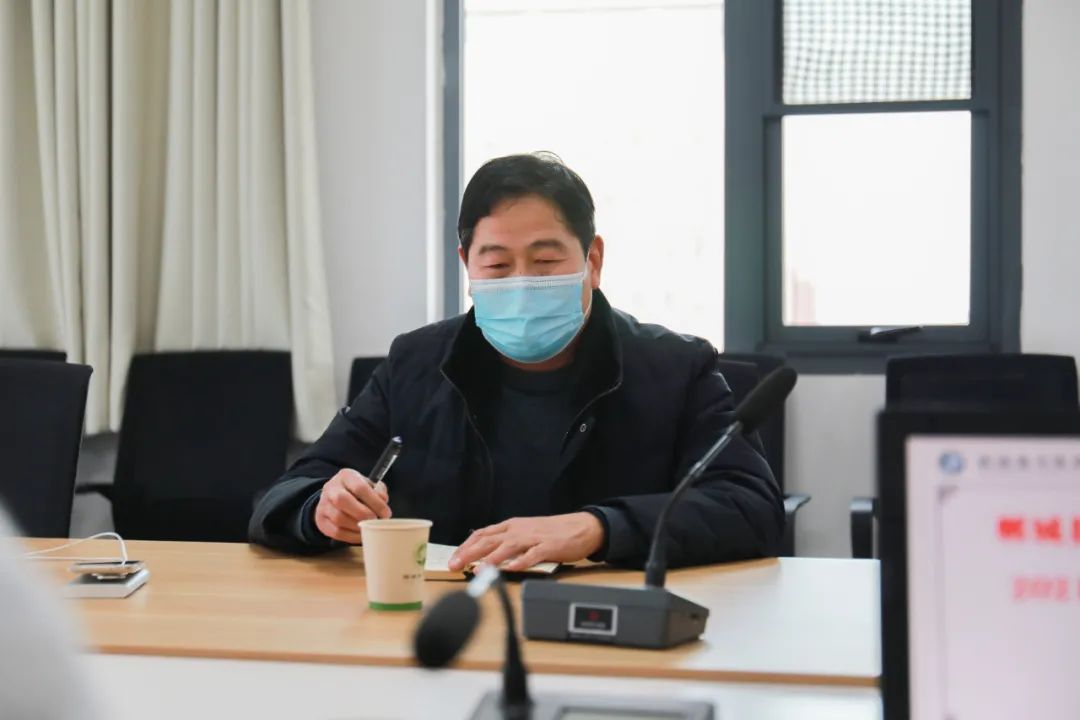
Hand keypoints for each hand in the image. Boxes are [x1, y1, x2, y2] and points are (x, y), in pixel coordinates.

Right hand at [313, 468, 390, 543]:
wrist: (334, 497)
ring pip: (339, 518)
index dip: (375, 502)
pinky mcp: (321, 521)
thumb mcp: (369, 485)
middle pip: (342, 500)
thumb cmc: (357, 492)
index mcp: (346, 476)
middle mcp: (331, 488)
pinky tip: (361, 535)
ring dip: (358, 526)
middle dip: (363, 513)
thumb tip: (383, 502)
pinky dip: (351, 536)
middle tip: (375, 521)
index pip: (359, 487)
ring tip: (369, 528)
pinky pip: (336, 532)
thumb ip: (378, 492)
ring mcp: (323, 505)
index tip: (386, 513)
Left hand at [448, 512, 603, 572]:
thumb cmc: (552, 533)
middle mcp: (519, 530)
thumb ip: (507, 541)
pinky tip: (511, 569)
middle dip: (469, 553)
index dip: (466, 546)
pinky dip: (521, 562)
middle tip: (455, 565)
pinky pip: (532, 555)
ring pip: (507, 547)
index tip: (453, 557)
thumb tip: (485, 555)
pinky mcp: (548, 547)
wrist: (581, 527)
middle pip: (489, 540)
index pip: (482, 534)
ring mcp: (533, 538)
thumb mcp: (525, 532)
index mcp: (512, 526)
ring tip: (477, 568)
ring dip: (491, 558)